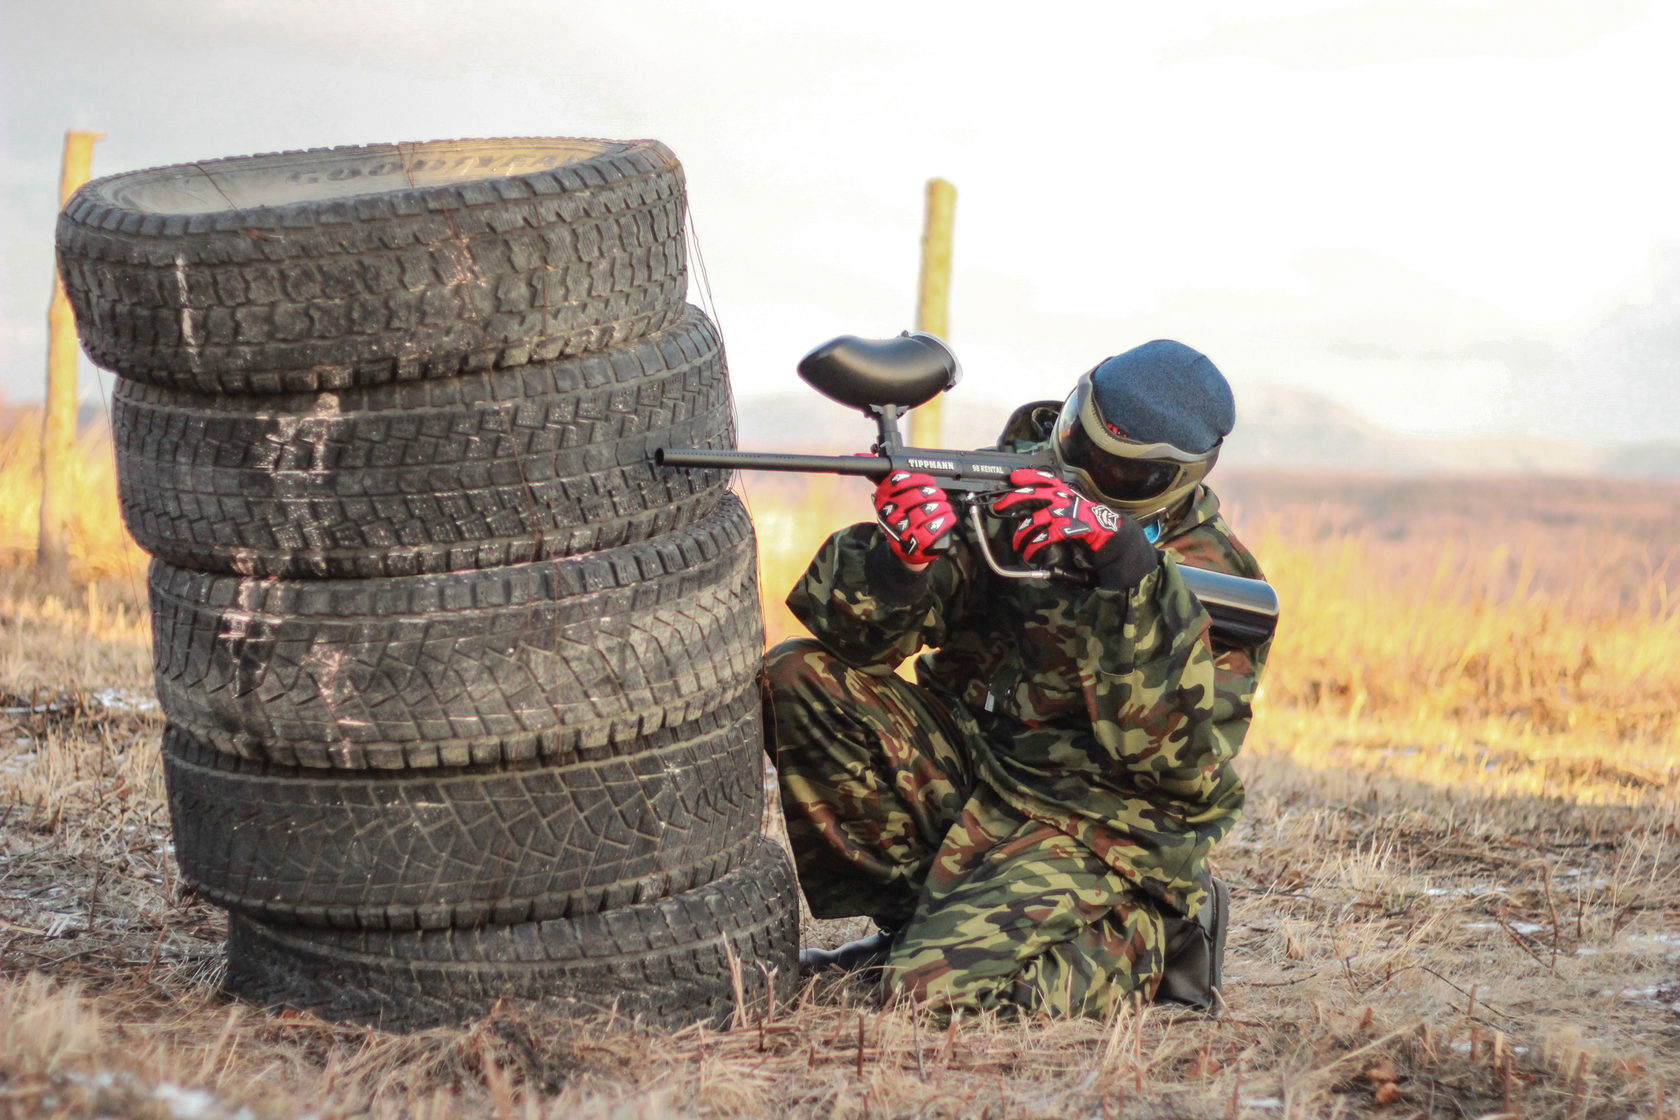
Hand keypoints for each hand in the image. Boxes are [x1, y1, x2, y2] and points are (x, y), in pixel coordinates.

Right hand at [873, 471, 955, 564]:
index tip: (928, 481)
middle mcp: (889, 515)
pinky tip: (948, 517)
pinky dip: (945, 520)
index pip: (898, 481)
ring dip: (941, 506)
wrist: (906, 549)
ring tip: (945, 506)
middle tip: (939, 495)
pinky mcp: (914, 543)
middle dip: (933, 493)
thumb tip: (862, 454)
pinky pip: (933, 527)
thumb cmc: (901, 518)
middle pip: (916, 495)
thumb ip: (885, 480)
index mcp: (883, 501)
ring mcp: (901, 530)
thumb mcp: (890, 500)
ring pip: (926, 511)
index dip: (917, 479)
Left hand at [993, 468, 1155, 587]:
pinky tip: (1031, 553)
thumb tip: (1034, 513)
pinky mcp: (1071, 527)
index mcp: (1066, 493)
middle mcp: (1065, 499)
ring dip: (1023, 534)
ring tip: (1019, 545)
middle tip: (1000, 506)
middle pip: (1033, 494)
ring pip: (1035, 520)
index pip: (1046, 478)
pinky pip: (1047, 536)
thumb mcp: (1072, 511)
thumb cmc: (1090, 526)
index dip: (1029, 475)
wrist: (1113, 536)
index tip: (1014, 476)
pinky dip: (1035, 546)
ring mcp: (1068, 512)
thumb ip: (1057, 509)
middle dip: (1013, 499)